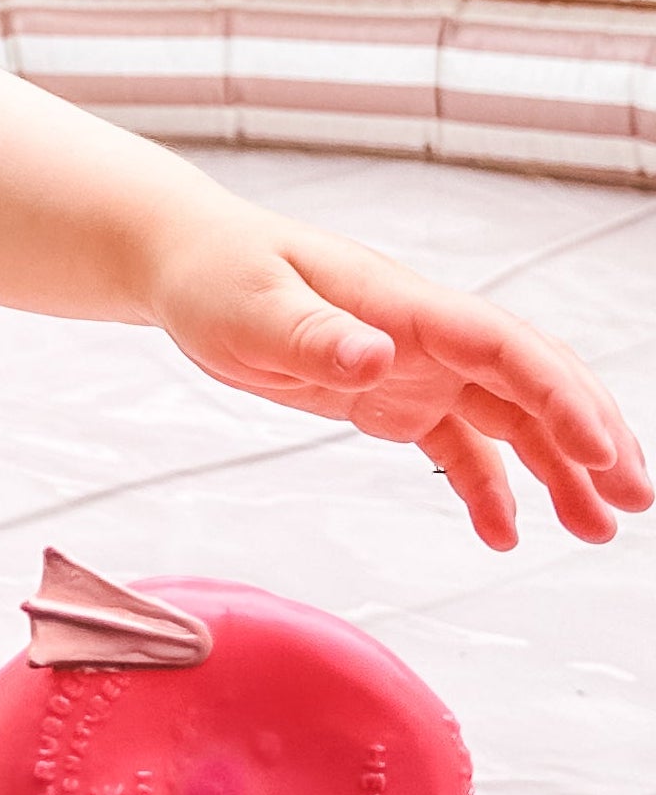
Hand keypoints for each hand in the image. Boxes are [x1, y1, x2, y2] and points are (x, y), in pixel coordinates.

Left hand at [151, 210, 651, 549]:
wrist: (184, 262)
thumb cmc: (214, 273)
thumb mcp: (249, 307)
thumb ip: (313, 335)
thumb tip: (376, 356)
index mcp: (402, 305)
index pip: (504, 348)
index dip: (560, 396)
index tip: (600, 451)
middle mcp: (424, 333)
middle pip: (532, 381)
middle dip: (591, 436)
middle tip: (636, 500)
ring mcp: (414, 363)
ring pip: (510, 416)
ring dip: (559, 468)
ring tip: (598, 528)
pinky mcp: (391, 393)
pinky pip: (458, 442)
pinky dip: (487, 485)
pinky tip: (504, 533)